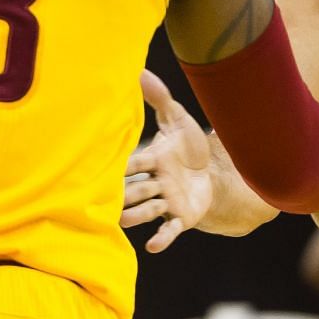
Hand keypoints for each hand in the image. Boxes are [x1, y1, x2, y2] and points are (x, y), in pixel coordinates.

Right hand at [123, 70, 215, 252]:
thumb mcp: (178, 120)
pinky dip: (162, 238)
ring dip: (136, 215)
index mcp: (152, 160)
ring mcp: (167, 202)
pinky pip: (170, 229)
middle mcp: (155, 183)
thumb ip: (160, 99)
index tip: (105, 165)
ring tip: (123, 220)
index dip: (126, 164)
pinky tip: (153, 246)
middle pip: (136, 189)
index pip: (135, 163)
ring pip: (147, 210)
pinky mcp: (181, 218)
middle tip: (107, 198)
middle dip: (124, 193)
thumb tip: (140, 71)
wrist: (213, 172)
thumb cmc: (189, 147)